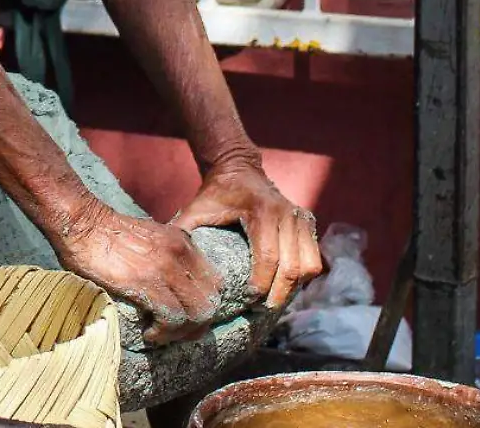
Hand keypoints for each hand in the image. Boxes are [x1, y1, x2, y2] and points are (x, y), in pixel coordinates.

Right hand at [54, 200, 220, 344]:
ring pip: (196, 313)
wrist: (82, 223)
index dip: (206, 305)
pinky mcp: (148, 283)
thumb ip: (166, 256)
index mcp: (184, 242)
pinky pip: (172, 318)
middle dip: (197, 325)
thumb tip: (170, 285)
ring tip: (161, 336)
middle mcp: (181, 254)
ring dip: (180, 332)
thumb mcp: (150, 238)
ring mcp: (166, 268)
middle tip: (178, 334)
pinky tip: (149, 334)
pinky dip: (163, 333)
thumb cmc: (106, 233)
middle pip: (211, 301)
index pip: (215, 282)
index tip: (188, 317)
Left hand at [171, 153, 321, 309]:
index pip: (268, 256)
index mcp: (262, 210)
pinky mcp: (308, 222)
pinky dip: (303, 277)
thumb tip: (165, 260)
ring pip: (308, 265)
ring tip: (273, 302)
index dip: (261, 283)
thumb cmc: (215, 193)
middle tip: (261, 310)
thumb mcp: (196, 208)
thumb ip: (183, 230)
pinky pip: (314, 258)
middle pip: (292, 266)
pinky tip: (284, 287)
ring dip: (293, 288)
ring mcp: (301, 216)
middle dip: (278, 293)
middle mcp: (287, 212)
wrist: (239, 169)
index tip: (248, 300)